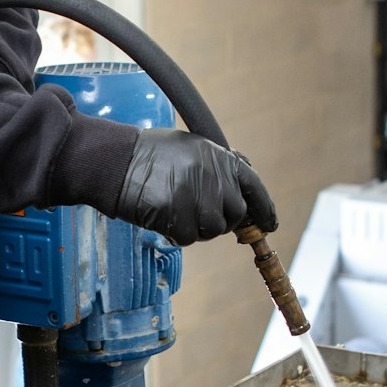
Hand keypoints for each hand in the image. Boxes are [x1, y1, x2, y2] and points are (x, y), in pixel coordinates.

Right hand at [112, 131, 276, 245]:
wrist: (116, 160)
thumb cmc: (151, 156)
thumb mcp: (191, 147)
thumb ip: (218, 166)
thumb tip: (244, 183)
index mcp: (218, 157)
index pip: (253, 186)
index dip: (265, 209)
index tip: (269, 225)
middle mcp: (212, 174)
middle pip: (235, 214)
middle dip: (222, 220)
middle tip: (198, 215)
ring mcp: (194, 193)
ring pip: (213, 229)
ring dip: (198, 228)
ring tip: (178, 212)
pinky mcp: (176, 211)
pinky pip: (189, 238)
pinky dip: (177, 234)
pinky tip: (164, 218)